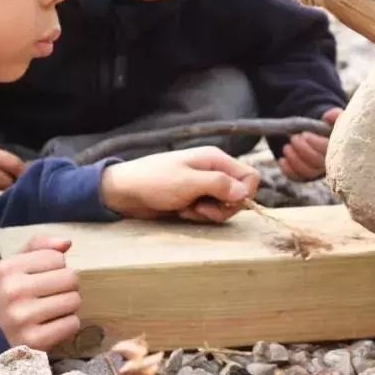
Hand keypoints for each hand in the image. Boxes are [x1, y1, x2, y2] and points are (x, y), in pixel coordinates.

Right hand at [0, 236, 79, 350]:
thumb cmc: (9, 291)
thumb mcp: (15, 264)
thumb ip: (40, 246)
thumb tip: (67, 242)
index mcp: (7, 269)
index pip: (57, 257)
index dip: (56, 266)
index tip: (44, 276)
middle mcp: (13, 292)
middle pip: (70, 278)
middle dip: (67, 285)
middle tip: (53, 293)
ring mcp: (23, 318)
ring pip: (74, 301)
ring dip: (69, 304)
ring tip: (53, 308)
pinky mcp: (35, 340)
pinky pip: (72, 323)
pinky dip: (68, 323)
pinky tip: (52, 324)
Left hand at [100, 146, 259, 221]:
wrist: (125, 191)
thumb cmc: (154, 181)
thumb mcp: (188, 182)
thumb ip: (219, 185)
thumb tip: (246, 192)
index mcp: (215, 159)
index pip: (250, 177)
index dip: (245, 194)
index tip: (226, 203)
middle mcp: (213, 171)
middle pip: (239, 195)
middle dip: (223, 208)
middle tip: (200, 208)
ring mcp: (204, 186)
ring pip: (224, 206)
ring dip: (209, 214)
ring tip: (187, 209)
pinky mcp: (195, 199)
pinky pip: (209, 212)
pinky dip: (198, 216)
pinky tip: (181, 211)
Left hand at [278, 108, 341, 181]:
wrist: (320, 137)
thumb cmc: (328, 128)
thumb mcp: (334, 120)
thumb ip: (336, 116)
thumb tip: (328, 116)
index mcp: (340, 150)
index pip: (329, 150)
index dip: (315, 143)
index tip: (304, 134)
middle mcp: (332, 164)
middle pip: (317, 162)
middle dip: (303, 150)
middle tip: (294, 138)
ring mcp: (319, 172)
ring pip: (308, 172)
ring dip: (294, 160)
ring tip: (286, 147)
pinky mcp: (308, 177)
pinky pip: (299, 178)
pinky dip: (288, 171)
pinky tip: (282, 160)